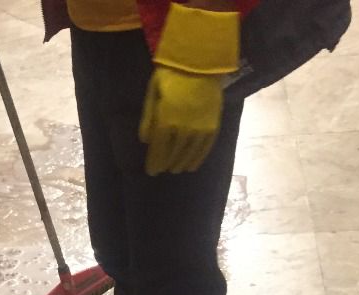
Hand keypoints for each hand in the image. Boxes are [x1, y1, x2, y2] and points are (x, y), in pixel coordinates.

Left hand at [139, 2, 239, 176]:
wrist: (201, 60)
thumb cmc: (172, 73)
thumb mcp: (153, 92)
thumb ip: (147, 118)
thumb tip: (145, 141)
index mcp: (165, 121)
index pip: (158, 151)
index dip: (154, 164)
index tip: (151, 171)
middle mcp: (183, 129)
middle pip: (172, 156)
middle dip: (165, 164)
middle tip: (162, 169)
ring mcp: (199, 129)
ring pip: (188, 155)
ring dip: (180, 164)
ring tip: (175, 169)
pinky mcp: (213, 126)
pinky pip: (204, 149)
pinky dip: (197, 159)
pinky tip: (192, 165)